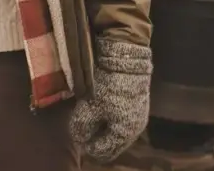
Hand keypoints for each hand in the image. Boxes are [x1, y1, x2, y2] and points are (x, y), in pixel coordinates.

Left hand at [70, 38, 151, 162]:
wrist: (127, 62)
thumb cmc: (108, 87)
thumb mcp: (90, 106)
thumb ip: (82, 126)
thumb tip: (78, 139)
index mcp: (123, 134)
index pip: (103, 152)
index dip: (87, 145)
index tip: (76, 134)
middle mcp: (134, 131)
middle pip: (111, 145)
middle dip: (95, 140)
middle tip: (81, 130)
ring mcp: (137, 118)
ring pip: (116, 133)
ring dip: (102, 130)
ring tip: (88, 120)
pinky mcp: (137, 106)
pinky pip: (120, 122)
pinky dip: (109, 121)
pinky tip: (100, 112)